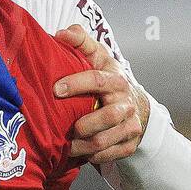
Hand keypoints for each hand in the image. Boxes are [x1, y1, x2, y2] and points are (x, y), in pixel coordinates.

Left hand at [54, 24, 150, 164]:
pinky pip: (107, 155)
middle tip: (64, 128)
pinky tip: (80, 151)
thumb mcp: (97, 57)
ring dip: (81, 145)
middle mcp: (126, 103)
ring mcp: (130, 125)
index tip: (55, 90)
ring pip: (103, 140)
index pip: (98, 80)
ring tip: (66, 144)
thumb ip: (80, 42)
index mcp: (116, 79)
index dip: (76, 84)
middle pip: (106, 116)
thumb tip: (61, 33)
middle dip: (82, 124)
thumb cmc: (107, 79)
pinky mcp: (129, 144)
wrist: (135, 104)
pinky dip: (91, 156)